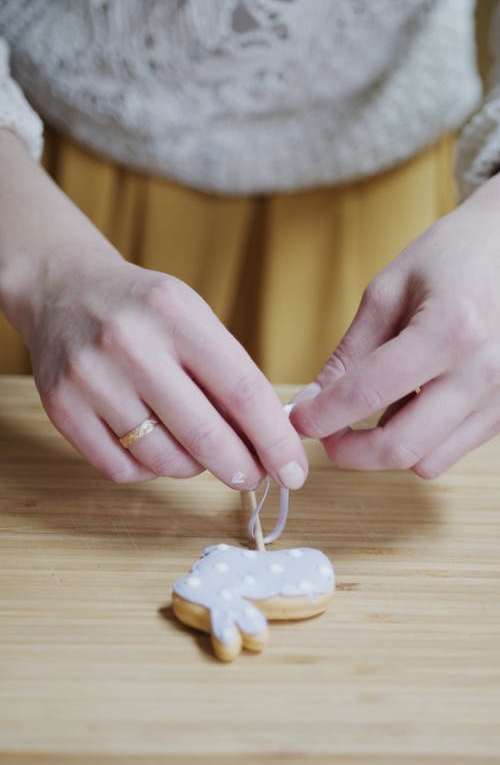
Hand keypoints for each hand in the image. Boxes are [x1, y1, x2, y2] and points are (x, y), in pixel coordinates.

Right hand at [0, 131, 306, 487]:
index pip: (241, 390)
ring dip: (195, 468)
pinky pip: (123, 470)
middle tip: (255, 476)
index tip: (293, 470)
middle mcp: (128, 344)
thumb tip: (271, 444)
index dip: (274, 440)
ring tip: (198, 450)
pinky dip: (151, 471)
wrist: (62, 289)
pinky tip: (155, 447)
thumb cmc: (143, 310)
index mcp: (173, 313)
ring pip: (164, 460)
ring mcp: (90, 378)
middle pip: (204, 435)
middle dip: (242, 468)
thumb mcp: (192, 318)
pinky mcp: (62, 408)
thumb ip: (229, 374)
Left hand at [292, 173, 499, 477]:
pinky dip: (422, 440)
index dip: (322, 415)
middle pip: (400, 447)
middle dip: (349, 452)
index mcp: (449, 331)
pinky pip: (451, 450)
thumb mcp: (390, 292)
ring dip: (388, 448)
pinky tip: (413, 405)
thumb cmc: (453, 257)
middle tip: (326, 434)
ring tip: (375, 412)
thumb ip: (350, 354)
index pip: (368, 393)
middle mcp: (484, 372)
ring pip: (426, 461)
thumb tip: (310, 403)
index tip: (297, 419)